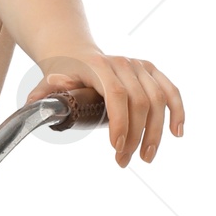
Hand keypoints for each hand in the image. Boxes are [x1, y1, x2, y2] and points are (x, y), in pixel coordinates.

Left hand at [25, 53, 184, 166]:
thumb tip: (38, 102)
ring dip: (155, 132)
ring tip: (146, 157)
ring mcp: (139, 66)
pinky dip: (177, 111)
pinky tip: (177, 133)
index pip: (116, 95)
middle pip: (140, 101)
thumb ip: (43, 93)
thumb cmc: (61, 75)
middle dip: (135, 136)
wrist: (74, 54)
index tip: (117, 148)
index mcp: (99, 66)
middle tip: (124, 161)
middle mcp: (122, 63)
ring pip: (158, 100)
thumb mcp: (48, 84)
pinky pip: (170, 91)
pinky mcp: (150, 71)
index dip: (121, 122)